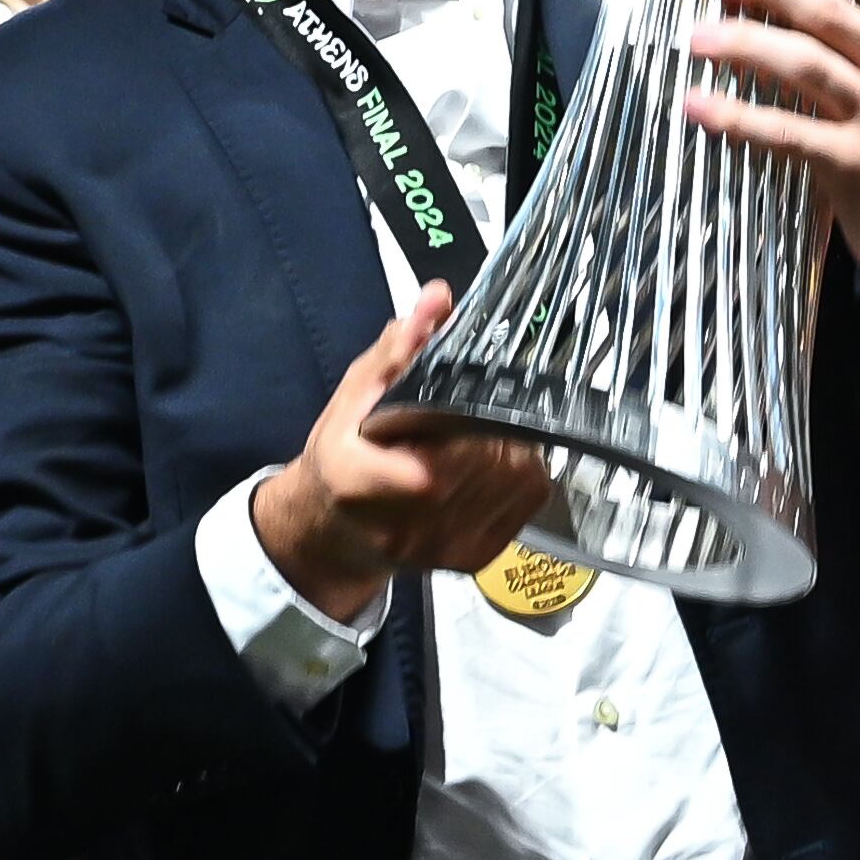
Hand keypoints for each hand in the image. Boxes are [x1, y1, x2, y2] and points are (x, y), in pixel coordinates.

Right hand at [250, 282, 556, 618]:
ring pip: (517, 480)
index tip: (471, 391)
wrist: (334, 533)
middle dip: (494, 423)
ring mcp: (445, 548)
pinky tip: (492, 462)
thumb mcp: (354, 396)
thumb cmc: (343, 458)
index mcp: (363, 481)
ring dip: (511, 447)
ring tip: (482, 432)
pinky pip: (525, 504)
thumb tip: (439, 298)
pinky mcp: (475, 560)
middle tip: (477, 407)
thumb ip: (398, 349)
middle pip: (490, 460)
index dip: (470, 414)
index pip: (444, 451)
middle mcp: (408, 526)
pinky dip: (520, 475)